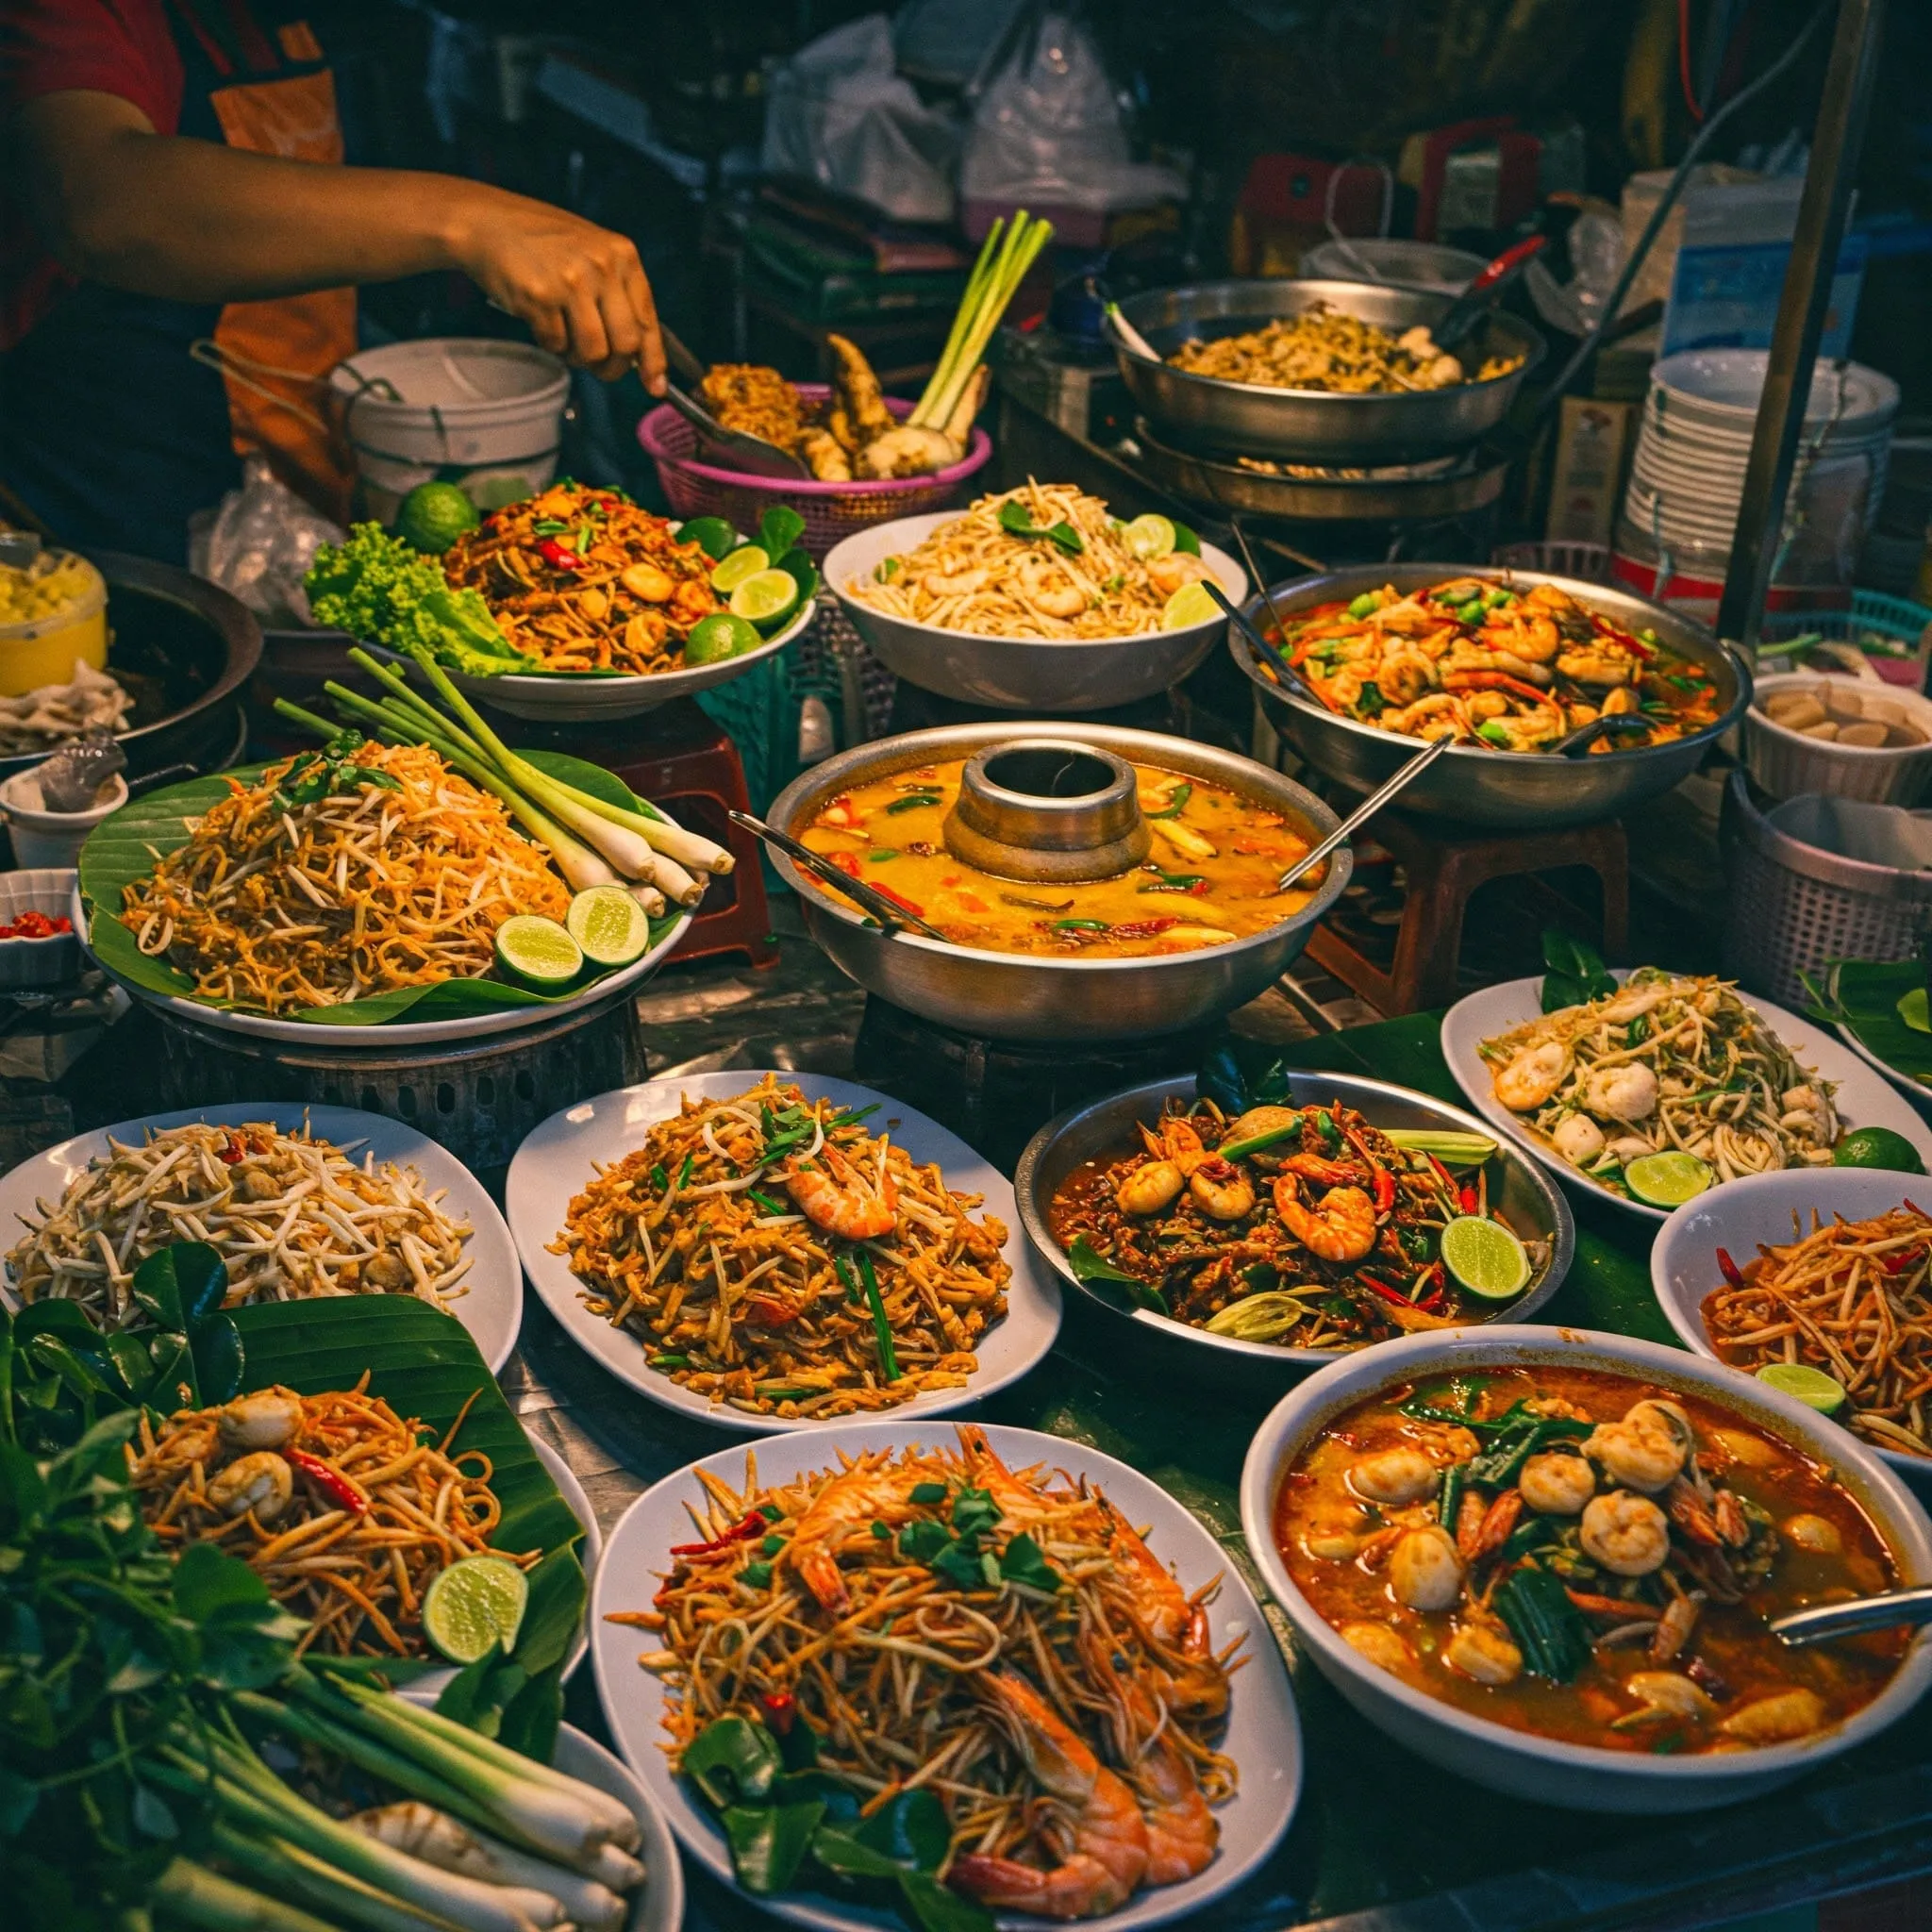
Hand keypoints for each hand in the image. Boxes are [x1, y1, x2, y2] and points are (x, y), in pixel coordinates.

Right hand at [449, 189, 665, 391]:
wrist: (488, 222)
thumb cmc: (543, 242)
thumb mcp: (593, 254)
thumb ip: (618, 295)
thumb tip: (639, 354)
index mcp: (623, 256)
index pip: (648, 320)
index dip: (653, 360)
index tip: (655, 387)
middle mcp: (602, 266)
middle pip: (626, 344)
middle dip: (613, 367)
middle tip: (599, 368)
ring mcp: (571, 281)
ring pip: (593, 351)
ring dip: (580, 358)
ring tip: (566, 339)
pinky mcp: (540, 296)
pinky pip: (557, 344)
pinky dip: (551, 344)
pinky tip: (542, 322)